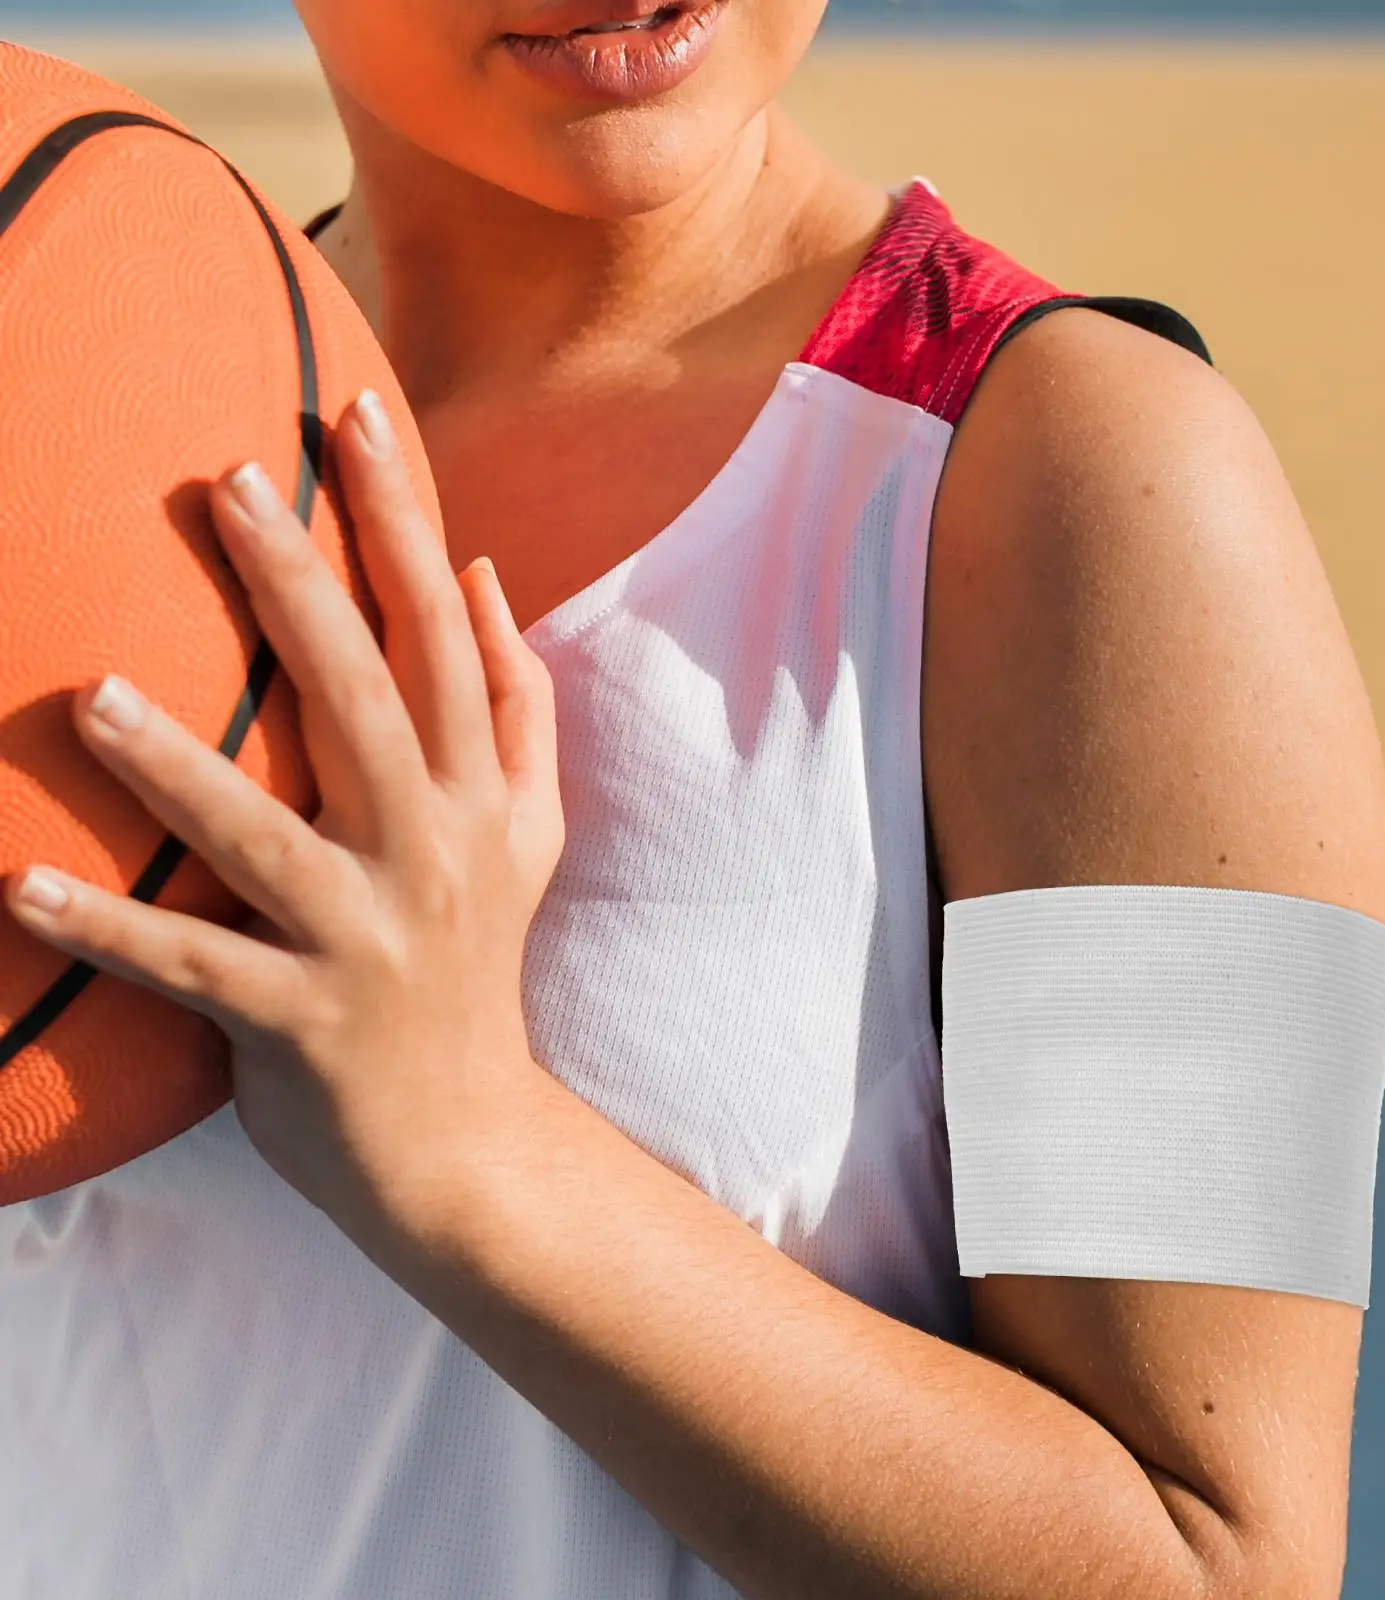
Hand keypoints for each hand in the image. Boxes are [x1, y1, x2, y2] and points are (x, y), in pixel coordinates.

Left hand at [5, 392, 562, 1245]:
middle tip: (224, 484)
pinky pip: (194, 967)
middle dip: (300, 590)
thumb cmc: (479, 963)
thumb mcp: (530, 833)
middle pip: (368, 702)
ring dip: (178, 766)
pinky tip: (20, 886)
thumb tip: (488, 579)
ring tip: (92, 694)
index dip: (407, 525)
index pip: (448, 638)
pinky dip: (111, 929)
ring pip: (266, 837)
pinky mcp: (299, 1020)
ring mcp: (367, 937)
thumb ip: (520, 706)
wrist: (466, 1138)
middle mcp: (434, 851)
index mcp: (482, 795)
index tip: (359, 419)